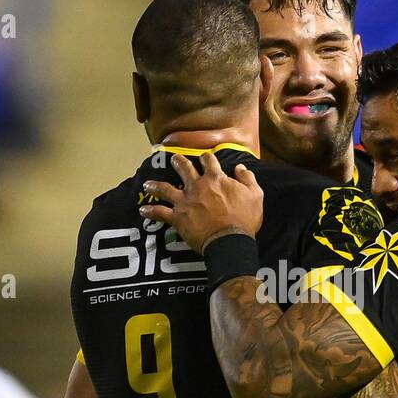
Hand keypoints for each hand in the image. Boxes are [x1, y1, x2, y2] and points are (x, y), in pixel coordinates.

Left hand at [141, 152, 263, 252]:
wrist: (229, 241)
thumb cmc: (244, 219)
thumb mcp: (255, 195)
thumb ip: (247, 178)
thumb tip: (240, 167)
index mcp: (215, 178)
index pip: (209, 161)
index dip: (207, 157)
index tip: (205, 157)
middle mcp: (197, 186)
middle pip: (184, 168)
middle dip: (178, 162)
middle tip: (173, 159)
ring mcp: (185, 201)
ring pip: (165, 188)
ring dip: (156, 185)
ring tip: (148, 184)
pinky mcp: (178, 218)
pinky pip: (160, 213)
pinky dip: (151, 212)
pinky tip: (142, 210)